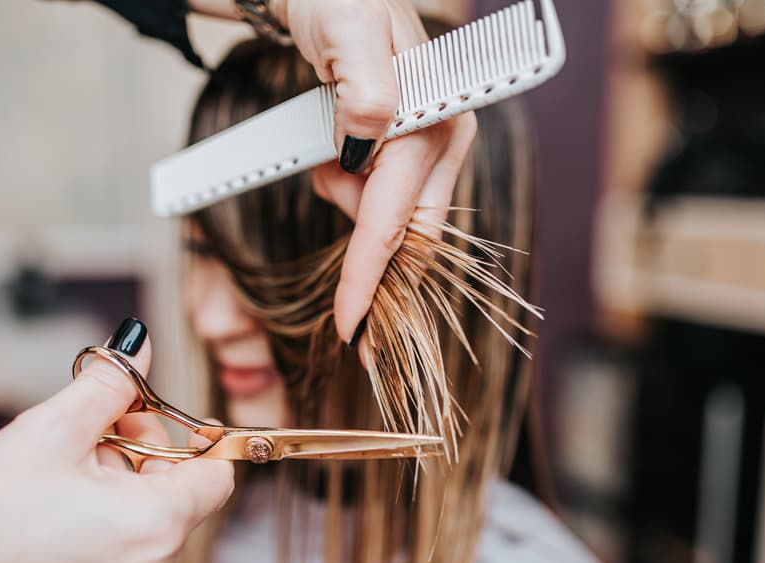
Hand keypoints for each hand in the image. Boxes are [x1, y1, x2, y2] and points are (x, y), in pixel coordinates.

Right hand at [0, 320, 233, 562]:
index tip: (151, 414)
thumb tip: (141, 347)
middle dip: (140, 452)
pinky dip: (105, 520)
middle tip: (86, 428)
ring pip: (150, 522)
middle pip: (180, 495)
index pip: (216, 476)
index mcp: (156, 529)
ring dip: (119, 485)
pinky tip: (51, 508)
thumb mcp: (49, 430)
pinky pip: (125, 552)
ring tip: (56, 471)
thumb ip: (109, 384)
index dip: (190, 435)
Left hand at [275, 0, 478, 344]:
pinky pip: (381, 200)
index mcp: (434, 123)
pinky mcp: (406, 150)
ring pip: (388, 220)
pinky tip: (335, 160)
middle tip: (344, 303)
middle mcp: (441, 141)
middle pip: (406, 237)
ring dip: (346, 205)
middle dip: (368, 263)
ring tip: (324, 155)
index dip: (370, 279)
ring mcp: (427, 148)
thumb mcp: (348, 32)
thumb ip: (367, 90)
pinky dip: (350, 195)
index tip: (350, 328)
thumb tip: (369, 138)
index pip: (396, 221)